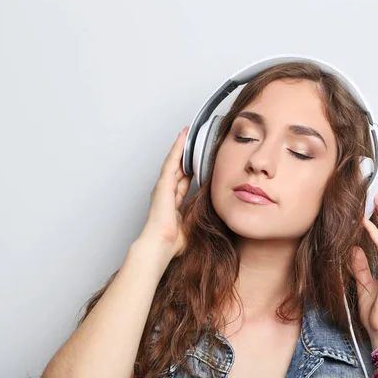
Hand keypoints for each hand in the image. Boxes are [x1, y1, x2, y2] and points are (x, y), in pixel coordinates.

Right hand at [136, 126, 191, 259]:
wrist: (161, 245)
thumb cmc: (173, 242)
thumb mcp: (193, 226)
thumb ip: (201, 217)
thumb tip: (217, 214)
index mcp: (172, 203)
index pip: (183, 182)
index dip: (190, 171)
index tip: (197, 163)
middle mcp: (166, 193)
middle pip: (178, 168)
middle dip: (185, 155)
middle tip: (192, 140)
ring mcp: (163, 187)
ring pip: (174, 161)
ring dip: (181, 147)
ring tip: (187, 132)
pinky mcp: (163, 183)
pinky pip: (171, 161)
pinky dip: (177, 148)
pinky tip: (183, 137)